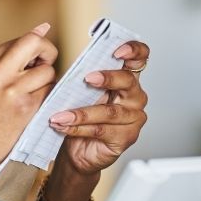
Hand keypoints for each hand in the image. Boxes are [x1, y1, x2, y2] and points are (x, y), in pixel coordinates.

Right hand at [0, 23, 57, 182]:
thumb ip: (11, 58)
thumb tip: (43, 28)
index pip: (23, 38)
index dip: (36, 48)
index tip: (35, 62)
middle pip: (36, 43)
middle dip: (48, 52)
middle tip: (44, 68)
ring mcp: (11, 90)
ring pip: (48, 71)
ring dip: (47, 82)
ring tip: (32, 96)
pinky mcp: (25, 107)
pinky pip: (49, 92)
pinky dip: (46, 98)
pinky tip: (32, 109)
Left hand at [49, 40, 149, 174]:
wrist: (77, 150)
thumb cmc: (82, 116)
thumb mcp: (81, 92)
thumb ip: (85, 77)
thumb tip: (76, 64)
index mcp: (127, 79)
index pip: (140, 58)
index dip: (134, 50)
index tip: (118, 50)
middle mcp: (135, 97)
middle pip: (128, 81)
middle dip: (108, 78)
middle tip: (88, 78)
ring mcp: (133, 119)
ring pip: (110, 112)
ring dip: (82, 113)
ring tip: (60, 115)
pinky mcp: (125, 138)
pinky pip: (100, 130)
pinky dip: (78, 128)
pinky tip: (63, 126)